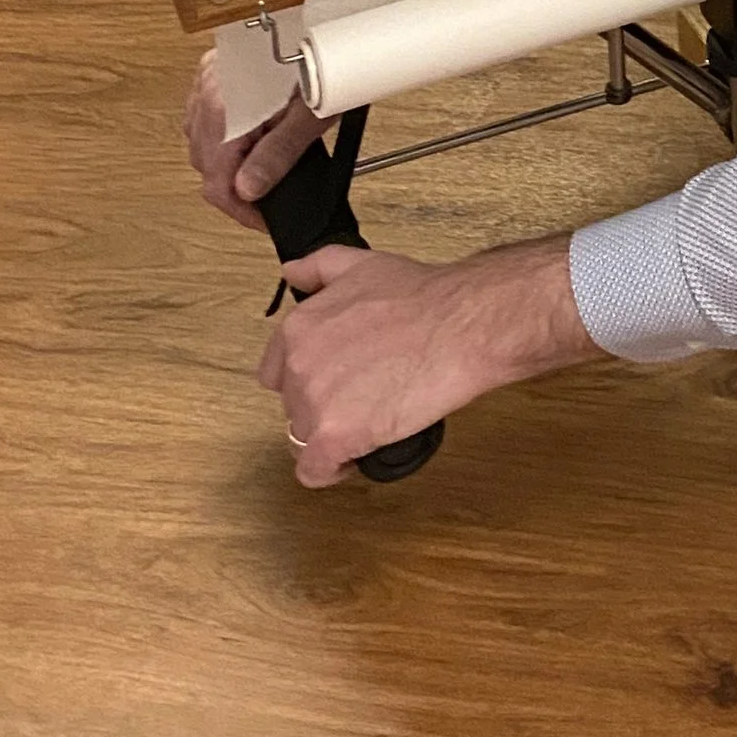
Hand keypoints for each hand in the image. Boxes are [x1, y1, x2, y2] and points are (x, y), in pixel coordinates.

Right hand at [183, 49, 326, 231]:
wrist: (327, 18)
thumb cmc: (323, 56)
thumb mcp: (310, 114)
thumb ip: (278, 155)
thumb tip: (248, 191)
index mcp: (226, 106)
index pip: (217, 182)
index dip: (240, 210)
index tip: (261, 219)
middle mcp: (208, 90)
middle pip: (205, 163)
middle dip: (234, 186)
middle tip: (266, 196)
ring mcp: (207, 76)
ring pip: (199, 140)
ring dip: (225, 161)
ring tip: (260, 166)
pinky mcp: (213, 66)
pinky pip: (202, 114)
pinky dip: (219, 133)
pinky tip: (246, 136)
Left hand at [258, 236, 590, 487]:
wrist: (460, 325)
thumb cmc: (422, 296)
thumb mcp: (362, 264)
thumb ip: (318, 267)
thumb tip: (291, 273)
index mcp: (298, 328)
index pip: (276, 373)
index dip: (308, 379)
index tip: (336, 378)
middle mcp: (297, 365)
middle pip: (294, 407)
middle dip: (324, 405)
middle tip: (365, 395)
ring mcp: (312, 404)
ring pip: (304, 439)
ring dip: (333, 435)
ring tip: (372, 420)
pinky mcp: (333, 439)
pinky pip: (315, 471)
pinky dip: (334, 469)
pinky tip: (360, 453)